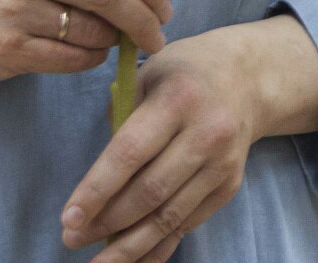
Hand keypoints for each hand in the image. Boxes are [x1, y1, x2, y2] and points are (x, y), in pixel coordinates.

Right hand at [0, 0, 173, 83]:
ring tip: (116, 41)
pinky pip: (71, 57)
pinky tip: (91, 53)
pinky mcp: (8, 47)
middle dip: (143, 17)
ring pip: (90, 29)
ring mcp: (12, 7)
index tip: (166, 6)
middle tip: (158, 35)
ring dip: (114, 40)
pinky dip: (93, 58)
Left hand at [59, 31, 258, 262]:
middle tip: (71, 238)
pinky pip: (188, 223)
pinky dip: (158, 246)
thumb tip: (96, 181)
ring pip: (169, 217)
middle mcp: (206, 132)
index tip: (68, 217)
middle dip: (106, 222)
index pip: (130, 153)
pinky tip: (132, 258)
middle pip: (149, 192)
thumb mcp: (148, 75)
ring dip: (129, 245)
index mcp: (178, 98)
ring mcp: (222, 163)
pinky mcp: (229, 185)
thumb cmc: (184, 74)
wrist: (248, 78)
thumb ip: (122, 120)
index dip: (96, 190)